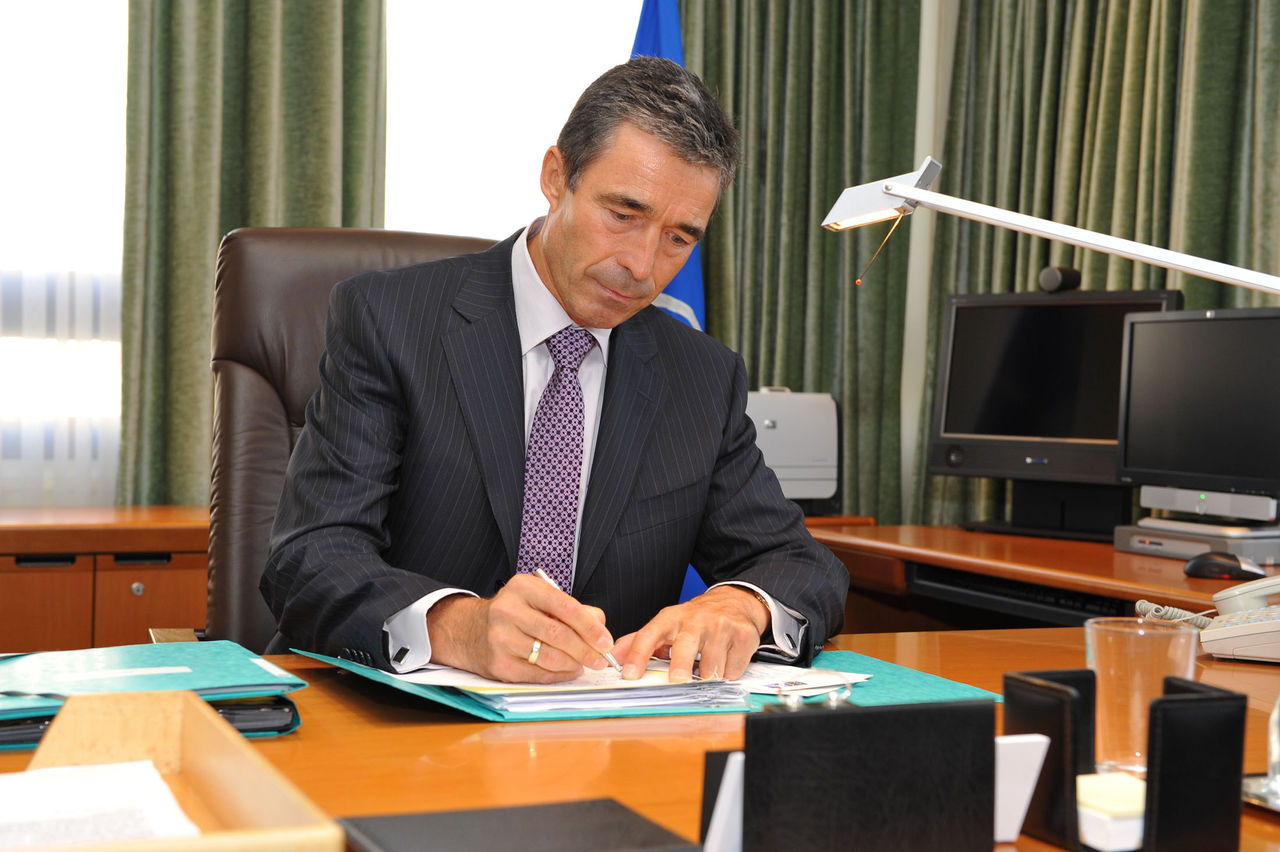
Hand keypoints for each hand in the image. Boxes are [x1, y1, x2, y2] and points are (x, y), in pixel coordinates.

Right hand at [427, 574, 616, 682]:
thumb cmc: (515, 613)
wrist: (470, 631)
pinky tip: (567, 671)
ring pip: (550, 657)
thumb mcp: (539, 598)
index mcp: (523, 588)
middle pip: (558, 635)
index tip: (606, 641)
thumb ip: (573, 609)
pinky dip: (558, 675)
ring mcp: (501, 639)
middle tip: (600, 659)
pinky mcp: (499, 664)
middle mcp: (508, 610)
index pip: (565, 607)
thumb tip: (600, 628)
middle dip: (585, 650)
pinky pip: (538, 674)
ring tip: (584, 664)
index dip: (590, 627)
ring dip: (573, 664)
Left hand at [613, 585, 769, 682]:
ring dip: (708, 675)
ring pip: (712, 666)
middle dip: (680, 664)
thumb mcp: (667, 625)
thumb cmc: (696, 620)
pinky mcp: (744, 636)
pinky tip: (725, 661)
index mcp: (671, 618)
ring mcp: (722, 626)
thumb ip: (639, 641)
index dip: (637, 655)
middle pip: (685, 646)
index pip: (649, 635)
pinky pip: (733, 669)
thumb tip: (613, 657)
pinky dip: (728, 673)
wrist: (734, 602)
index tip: (630, 675)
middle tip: (678, 680)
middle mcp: (696, 620)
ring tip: (708, 665)